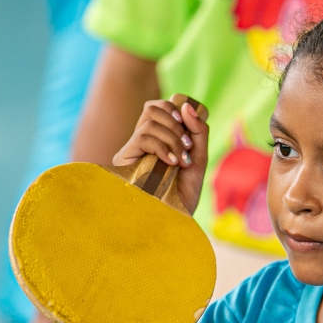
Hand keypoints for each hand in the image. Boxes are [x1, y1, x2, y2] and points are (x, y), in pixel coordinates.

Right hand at [112, 93, 209, 214]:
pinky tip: (171, 162)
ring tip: (181, 161)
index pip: (160, 108)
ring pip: (150, 122)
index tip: (189, 129)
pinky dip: (162, 146)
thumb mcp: (198, 157)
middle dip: (176, 123)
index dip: (175, 109)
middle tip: (188, 147)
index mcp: (158, 138)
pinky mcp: (124, 159)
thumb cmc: (185, 192)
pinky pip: (143, 137)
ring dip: (172, 139)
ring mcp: (132, 149)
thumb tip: (186, 104)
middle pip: (153, 108)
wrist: (174, 217)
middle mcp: (143, 141)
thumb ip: (198, 131)